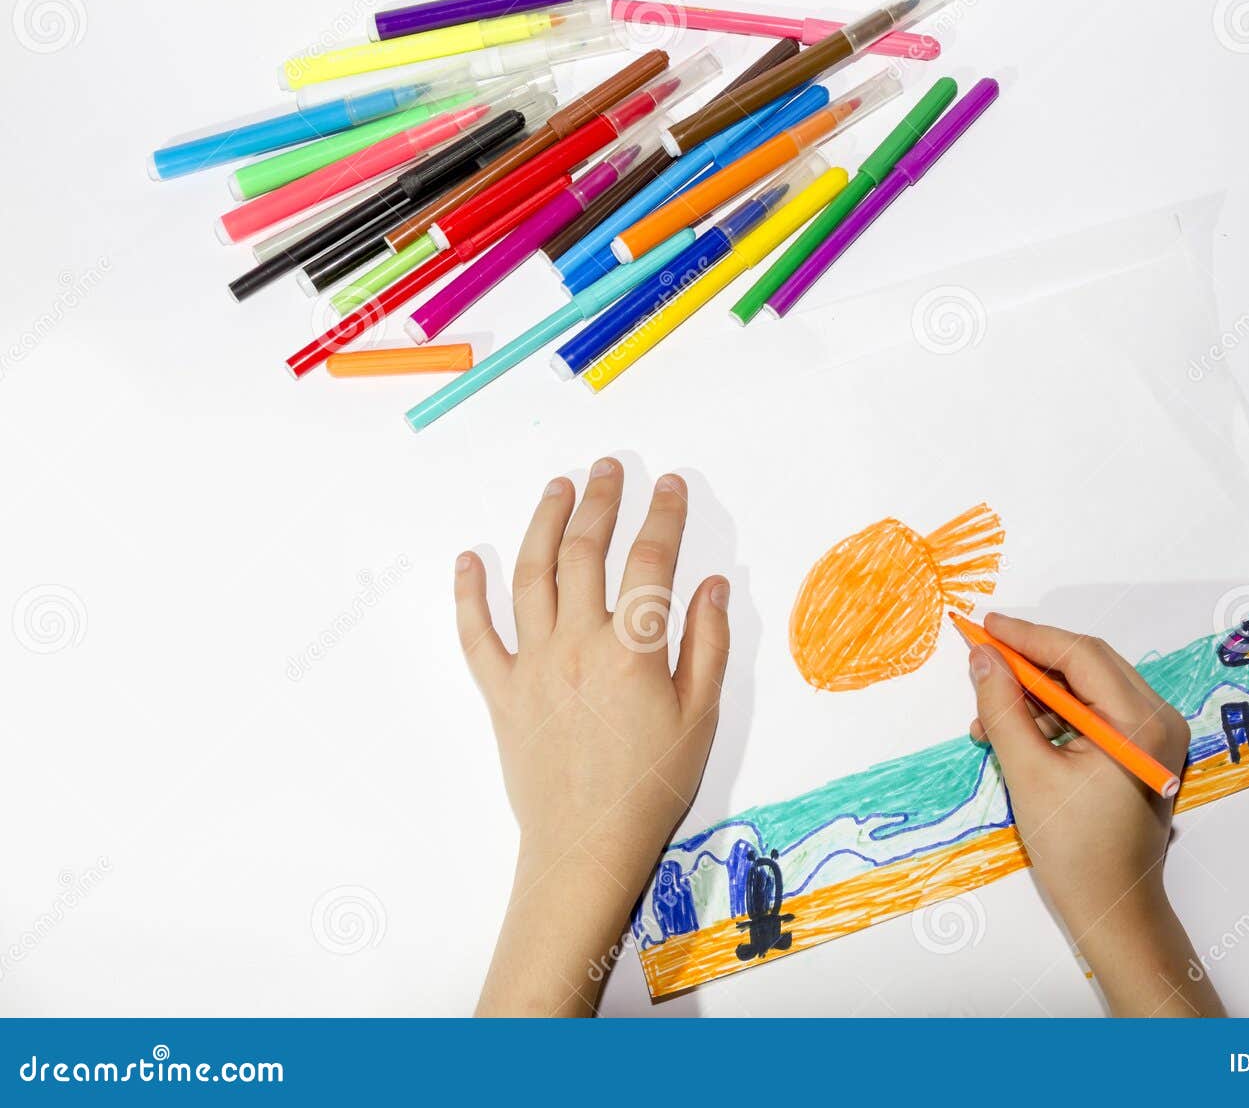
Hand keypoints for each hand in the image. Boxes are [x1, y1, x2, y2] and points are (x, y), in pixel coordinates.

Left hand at [454, 458, 730, 1015]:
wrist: (585, 846)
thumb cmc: (650, 788)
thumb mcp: (701, 717)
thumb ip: (708, 645)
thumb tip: (712, 586)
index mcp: (633, 651)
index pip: (650, 562)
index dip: (662, 517)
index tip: (669, 486)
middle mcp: (578, 645)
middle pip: (584, 552)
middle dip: (600, 502)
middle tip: (609, 469)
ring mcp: (533, 665)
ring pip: (531, 575)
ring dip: (543, 523)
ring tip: (558, 488)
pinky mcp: (501, 692)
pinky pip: (476, 634)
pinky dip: (469, 593)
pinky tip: (470, 559)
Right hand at [967, 612, 1223, 1016]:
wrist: (1113, 908)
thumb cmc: (1075, 849)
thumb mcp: (1027, 772)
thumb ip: (1002, 708)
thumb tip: (982, 658)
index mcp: (1140, 723)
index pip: (1080, 656)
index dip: (1028, 637)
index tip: (985, 626)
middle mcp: (1159, 720)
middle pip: (1088, 663)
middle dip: (1031, 661)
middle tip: (983, 656)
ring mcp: (1155, 735)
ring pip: (1088, 687)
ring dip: (1038, 693)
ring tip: (990, 717)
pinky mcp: (1142, 750)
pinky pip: (1094, 712)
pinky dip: (1055, 714)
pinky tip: (1017, 732)